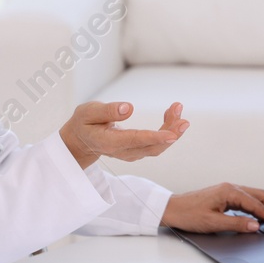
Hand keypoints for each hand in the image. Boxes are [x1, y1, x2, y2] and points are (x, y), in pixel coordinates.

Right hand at [60, 101, 187, 170]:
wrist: (81, 140)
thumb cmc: (84, 123)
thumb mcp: (88, 112)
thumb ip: (107, 111)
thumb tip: (128, 108)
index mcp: (109, 142)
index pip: (135, 140)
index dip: (155, 137)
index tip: (173, 134)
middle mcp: (122, 152)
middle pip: (151, 147)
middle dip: (170, 132)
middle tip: (182, 115)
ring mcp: (131, 154)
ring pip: (156, 147)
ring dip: (171, 129)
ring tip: (178, 108)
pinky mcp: (137, 151)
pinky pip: (156, 144)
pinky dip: (167, 130)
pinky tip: (172, 115)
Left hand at [162, 183, 263, 232]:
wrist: (172, 209)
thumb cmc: (189, 214)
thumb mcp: (213, 223)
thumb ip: (237, 224)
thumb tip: (256, 226)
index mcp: (229, 192)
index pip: (256, 204)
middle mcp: (230, 188)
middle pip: (259, 196)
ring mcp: (227, 190)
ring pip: (254, 196)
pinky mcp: (224, 195)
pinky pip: (246, 198)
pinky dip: (257, 205)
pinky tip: (259, 214)